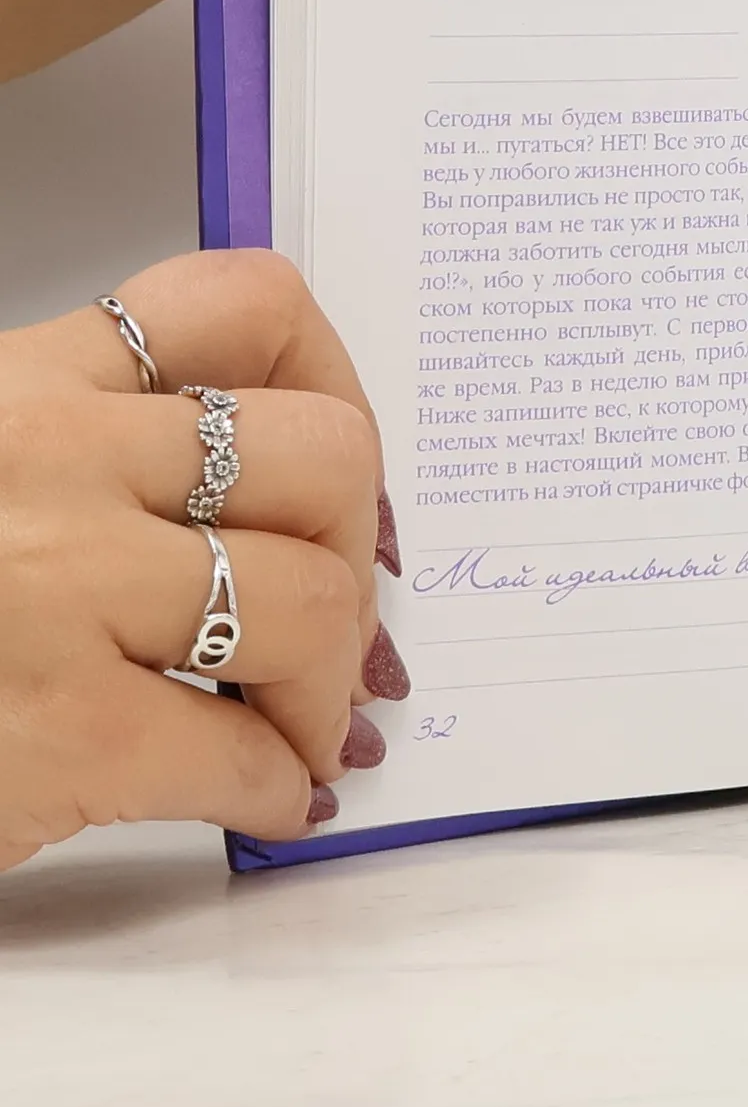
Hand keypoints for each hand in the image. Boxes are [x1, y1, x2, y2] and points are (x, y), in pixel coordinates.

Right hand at [0, 251, 406, 871]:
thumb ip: (86, 456)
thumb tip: (260, 516)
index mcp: (22, 385)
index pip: (246, 307)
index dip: (336, 386)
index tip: (340, 470)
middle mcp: (50, 459)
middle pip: (325, 455)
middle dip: (356, 545)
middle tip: (338, 611)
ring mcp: (56, 588)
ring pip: (312, 599)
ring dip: (332, 682)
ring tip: (305, 722)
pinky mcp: (54, 729)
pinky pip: (243, 751)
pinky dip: (280, 786)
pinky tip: (264, 799)